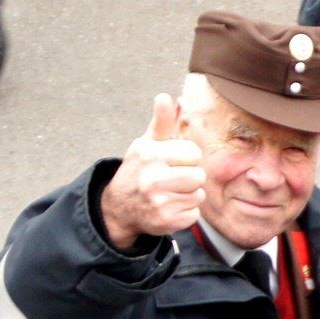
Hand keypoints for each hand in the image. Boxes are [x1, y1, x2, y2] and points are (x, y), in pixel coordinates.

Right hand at [98, 93, 205, 248]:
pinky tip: (169, 207)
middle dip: (190, 178)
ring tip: (169, 193)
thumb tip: (165, 97)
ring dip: (188, 195)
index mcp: (150, 154)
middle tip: (172, 179)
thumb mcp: (147, 143)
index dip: (187, 158)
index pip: (194, 154)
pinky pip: (194, 214)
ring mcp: (158, 202)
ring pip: (198, 195)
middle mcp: (152, 178)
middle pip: (199, 176)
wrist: (120, 206)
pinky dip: (185, 212)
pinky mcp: (165, 221)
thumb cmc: (140, 169)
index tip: (173, 162)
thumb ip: (161, 122)